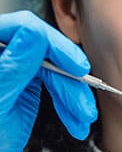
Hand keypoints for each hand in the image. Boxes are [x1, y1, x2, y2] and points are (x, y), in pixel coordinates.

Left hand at [0, 11, 97, 151]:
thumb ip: (13, 67)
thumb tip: (34, 34)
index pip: (26, 30)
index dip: (56, 47)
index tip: (78, 68)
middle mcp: (4, 56)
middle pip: (47, 55)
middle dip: (70, 84)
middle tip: (84, 107)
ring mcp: (16, 70)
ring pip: (55, 73)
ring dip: (74, 99)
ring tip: (83, 120)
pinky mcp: (27, 86)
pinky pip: (55, 88)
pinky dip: (69, 106)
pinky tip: (75, 121)